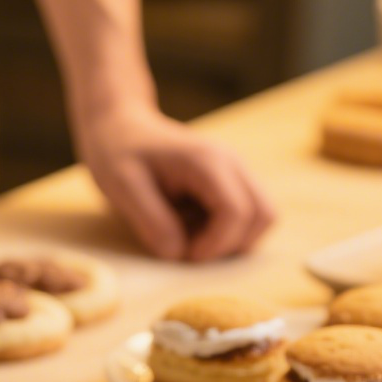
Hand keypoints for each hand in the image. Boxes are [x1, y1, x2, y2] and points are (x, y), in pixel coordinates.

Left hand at [78, 107, 274, 260]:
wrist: (121, 127)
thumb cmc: (117, 154)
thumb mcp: (121, 186)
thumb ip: (150, 219)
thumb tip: (178, 253)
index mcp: (207, 161)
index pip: (237, 213)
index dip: (215, 245)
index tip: (183, 255)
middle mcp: (232, 163)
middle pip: (264, 215)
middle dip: (230, 245)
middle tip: (188, 248)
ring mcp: (236, 171)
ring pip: (262, 217)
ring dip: (230, 239)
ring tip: (187, 233)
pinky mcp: (231, 182)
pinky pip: (247, 216)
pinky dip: (226, 231)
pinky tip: (190, 225)